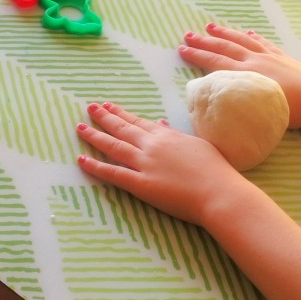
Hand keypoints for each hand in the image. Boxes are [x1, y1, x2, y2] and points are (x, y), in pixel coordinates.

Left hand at [75, 102, 251, 226]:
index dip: (121, 114)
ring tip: (80, 127)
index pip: (138, 122)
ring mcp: (145, 164)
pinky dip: (95, 166)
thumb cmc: (216, 171)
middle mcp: (152, 146)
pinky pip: (113, 173)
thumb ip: (175, 134)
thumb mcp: (197, 145)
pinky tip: (81, 160)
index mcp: (167, 136)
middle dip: (104, 117)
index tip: (107, 106)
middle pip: (122, 128)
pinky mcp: (141, 184)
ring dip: (95, 136)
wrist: (220, 193)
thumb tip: (161, 123)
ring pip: (113, 146)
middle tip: (89, 108)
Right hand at [179, 23, 300, 128]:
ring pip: (242, 41)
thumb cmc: (291, 111)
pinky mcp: (282, 57)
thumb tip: (213, 106)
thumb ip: (234, 106)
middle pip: (225, 48)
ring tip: (210, 26)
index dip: (197, 55)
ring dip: (225, 33)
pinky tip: (247, 31)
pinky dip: (253, 36)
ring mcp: (269, 57)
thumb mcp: (257, 112)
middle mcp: (255, 61)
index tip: (181, 49)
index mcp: (246, 75)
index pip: (215, 62)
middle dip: (204, 41)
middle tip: (188, 35)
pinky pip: (263, 42)